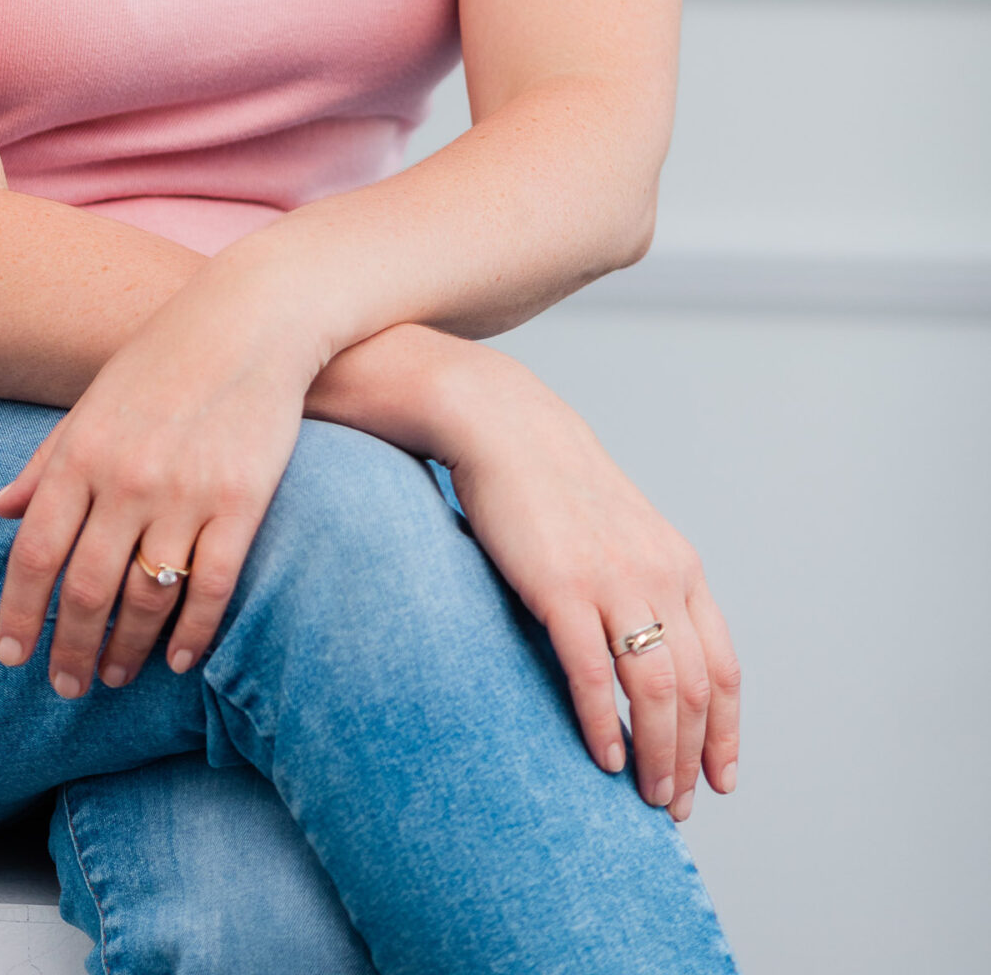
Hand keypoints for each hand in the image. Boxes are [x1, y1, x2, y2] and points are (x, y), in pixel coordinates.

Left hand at [0, 261, 319, 698]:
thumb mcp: (91, 404)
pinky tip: (177, 659)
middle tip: (64, 687)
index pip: (35, 552)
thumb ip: (46, 462)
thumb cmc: (162, 360)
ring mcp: (186, 492)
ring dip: (126, 649)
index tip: (10, 656)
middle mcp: (127, 477)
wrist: (251, 320)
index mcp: (81, 452)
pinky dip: (193, 633)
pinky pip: (212, 586)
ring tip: (114, 676)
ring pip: (146, 597)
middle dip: (69, 647)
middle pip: (85, 588)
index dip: (19, 613)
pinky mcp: (242, 501)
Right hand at [440, 348, 740, 821]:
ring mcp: (613, 582)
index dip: (726, 731)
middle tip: (676, 805)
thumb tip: (651, 651)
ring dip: (657, 754)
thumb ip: (645, 585)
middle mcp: (659, 577)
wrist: (506, 427)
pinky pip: (594, 675)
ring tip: (647, 795)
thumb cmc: (556, 484)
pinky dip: (604, 725)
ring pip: (654, 691)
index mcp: (680, 566)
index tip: (721, 778)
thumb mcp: (623, 532)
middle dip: (691, 758)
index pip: (721, 667)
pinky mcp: (562, 588)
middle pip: (693, 689)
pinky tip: (602, 756)